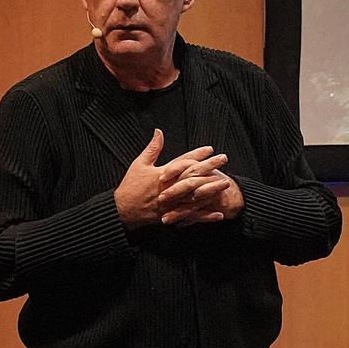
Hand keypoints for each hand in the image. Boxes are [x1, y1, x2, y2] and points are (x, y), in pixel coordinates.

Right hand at [113, 130, 227, 227]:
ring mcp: (172, 202)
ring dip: (212, 189)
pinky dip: (205, 216)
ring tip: (227, 183)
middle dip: (210, 167)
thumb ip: (152, 148)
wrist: (121, 211)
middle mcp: (170, 187)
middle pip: (193, 176)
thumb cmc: (130, 186)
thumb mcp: (139, 164)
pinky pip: (191, 216)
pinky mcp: (172, 215)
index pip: (183, 161)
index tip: (210, 148)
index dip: (197, 154)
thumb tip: (158, 131)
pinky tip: (219, 214)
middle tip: (224, 159)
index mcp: (163, 174)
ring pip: (195, 196)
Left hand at [158, 165, 243, 225]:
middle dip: (174, 190)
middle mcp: (206, 177)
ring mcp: (211, 190)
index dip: (173, 170)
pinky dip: (190, 220)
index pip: (185, 164)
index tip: (161, 178)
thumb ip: (182, 171)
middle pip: (189, 181)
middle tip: (161, 198)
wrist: (234, 195)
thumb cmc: (211, 184)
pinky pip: (200, 213)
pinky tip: (179, 225)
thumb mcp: (199, 173)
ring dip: (178, 210)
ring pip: (193, 200)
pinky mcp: (215, 203)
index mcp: (200, 167)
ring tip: (165, 219)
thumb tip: (160, 174)